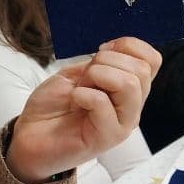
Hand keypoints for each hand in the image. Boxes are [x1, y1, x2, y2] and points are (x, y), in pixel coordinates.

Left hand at [4, 37, 160, 182]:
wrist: (30, 136)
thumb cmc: (53, 105)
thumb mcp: (77, 73)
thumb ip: (101, 63)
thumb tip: (115, 50)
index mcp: (129, 89)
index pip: (152, 60)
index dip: (128, 46)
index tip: (100, 50)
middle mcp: (132, 107)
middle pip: (141, 69)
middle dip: (107, 60)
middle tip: (86, 76)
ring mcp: (122, 124)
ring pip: (130, 85)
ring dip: (98, 75)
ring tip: (81, 88)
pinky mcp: (107, 138)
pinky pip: (103, 103)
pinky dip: (83, 93)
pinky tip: (74, 100)